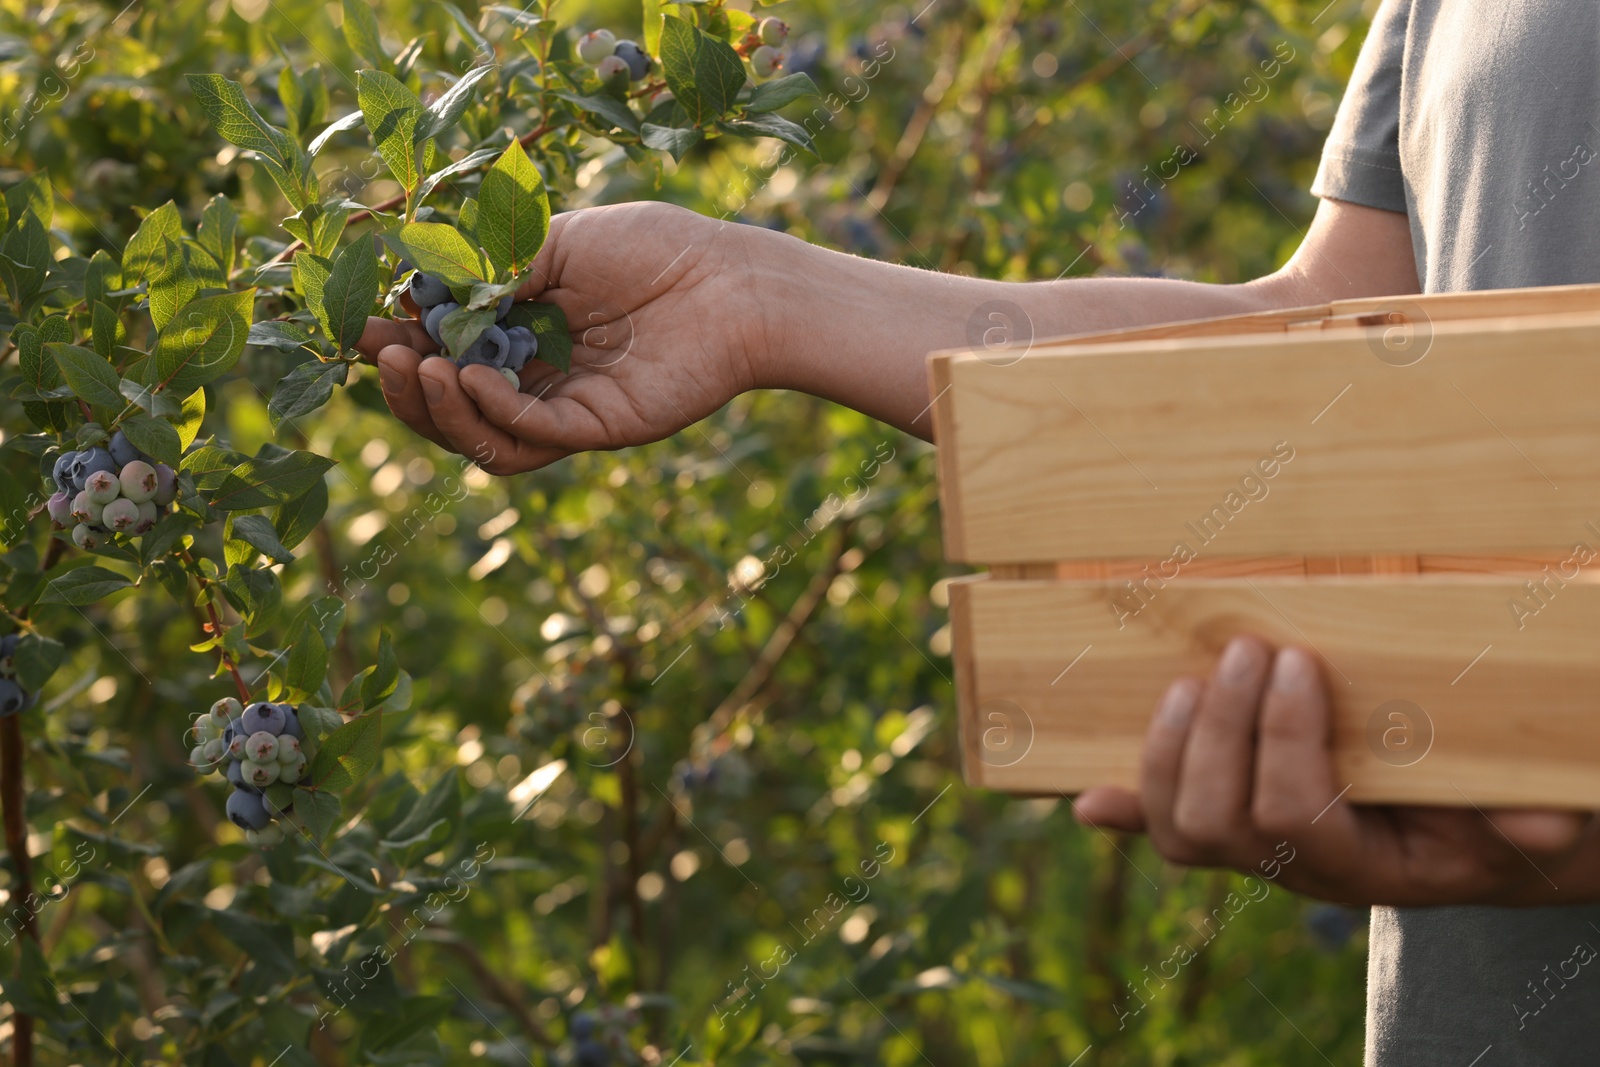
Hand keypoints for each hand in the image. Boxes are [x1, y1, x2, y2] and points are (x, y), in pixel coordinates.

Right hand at [356, 201, 779, 473]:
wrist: (730, 281)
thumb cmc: (654, 249)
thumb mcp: (557, 240)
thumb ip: (493, 265)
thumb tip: (418, 287)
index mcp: (523, 330)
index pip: (445, 352)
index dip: (401, 345)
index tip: (363, 326)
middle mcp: (538, 376)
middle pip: (452, 405)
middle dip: (405, 384)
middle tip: (376, 354)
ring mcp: (566, 408)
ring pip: (483, 435)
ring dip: (438, 408)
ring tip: (414, 367)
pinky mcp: (597, 428)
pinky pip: (530, 437)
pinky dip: (491, 414)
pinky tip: (468, 379)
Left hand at [1072, 637, 1599, 906]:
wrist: (1469, 843)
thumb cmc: (1490, 814)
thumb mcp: (1519, 816)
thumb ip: (1523, 821)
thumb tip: (1538, 826)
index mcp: (1361, 868)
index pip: (1291, 816)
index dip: (1281, 739)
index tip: (1298, 661)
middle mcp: (1293, 871)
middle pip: (1214, 820)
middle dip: (1220, 729)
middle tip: (1248, 649)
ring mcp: (1252, 854)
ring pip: (1177, 827)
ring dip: (1170, 747)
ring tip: (1196, 677)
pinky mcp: (1225, 830)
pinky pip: (1160, 833)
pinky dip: (1122, 811)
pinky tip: (1087, 799)